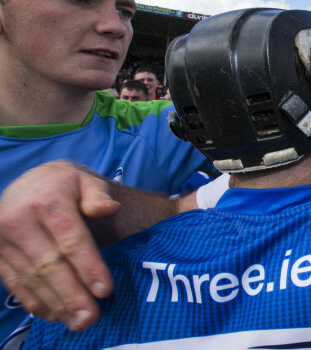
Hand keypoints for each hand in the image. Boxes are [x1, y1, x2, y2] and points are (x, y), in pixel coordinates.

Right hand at [0, 161, 119, 330]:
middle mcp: (19, 220)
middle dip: (72, 295)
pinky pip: (14, 283)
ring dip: (55, 304)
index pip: (70, 239)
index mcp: (47, 201)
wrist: (30, 183)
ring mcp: (2, 239)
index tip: (105, 291)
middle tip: (91, 318)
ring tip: (77, 322)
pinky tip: (54, 315)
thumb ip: (99, 194)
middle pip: (49, 264)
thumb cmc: (67, 186)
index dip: (88, 267)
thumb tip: (109, 209)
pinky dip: (35, 302)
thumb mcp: (87, 180)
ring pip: (32, 278)